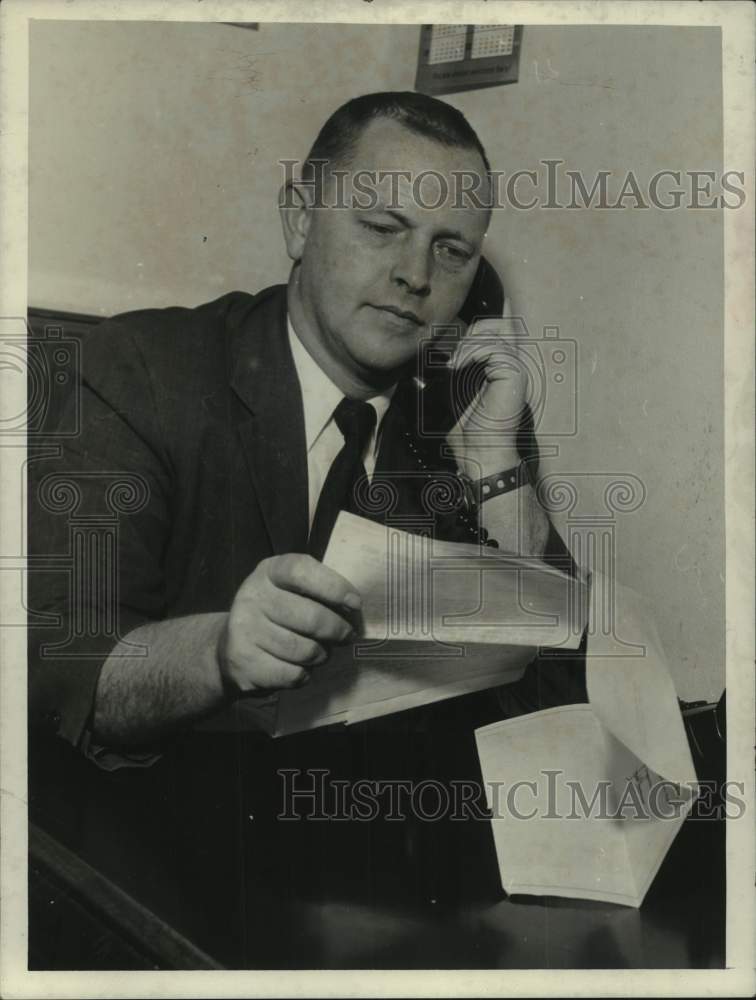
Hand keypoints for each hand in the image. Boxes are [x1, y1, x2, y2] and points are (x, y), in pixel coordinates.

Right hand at [217, 554, 360, 695]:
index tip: (356, 604)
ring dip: (321, 655)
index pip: (301, 571)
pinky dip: (304, 675)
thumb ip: (320, 589)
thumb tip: (355, 608)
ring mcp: (244, 629)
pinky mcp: (243, 662)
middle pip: (311, 617)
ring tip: (320, 652)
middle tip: (346, 636)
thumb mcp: (292, 589)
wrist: (229, 646)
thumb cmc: (276, 613)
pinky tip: (300, 667)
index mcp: (269, 571)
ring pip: (304, 650)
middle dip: (338, 630)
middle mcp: (252, 596)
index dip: (334, 586)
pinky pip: (291, 674)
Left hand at [446, 318, 527, 477]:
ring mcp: (517, 368)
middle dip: (472, 332)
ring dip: (468, 344)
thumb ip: (454, 365)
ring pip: (497, 332)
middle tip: (453, 356)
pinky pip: (495, 348)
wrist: (478, 452)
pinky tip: (458, 367)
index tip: (454, 332)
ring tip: (454, 366)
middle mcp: (513, 363)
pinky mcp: (516, 374)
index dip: (478, 325)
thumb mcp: (452, 389)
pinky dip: (473, 352)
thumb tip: (436, 344)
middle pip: (499, 323)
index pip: (497, 328)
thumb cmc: (466, 428)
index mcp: (501, 366)